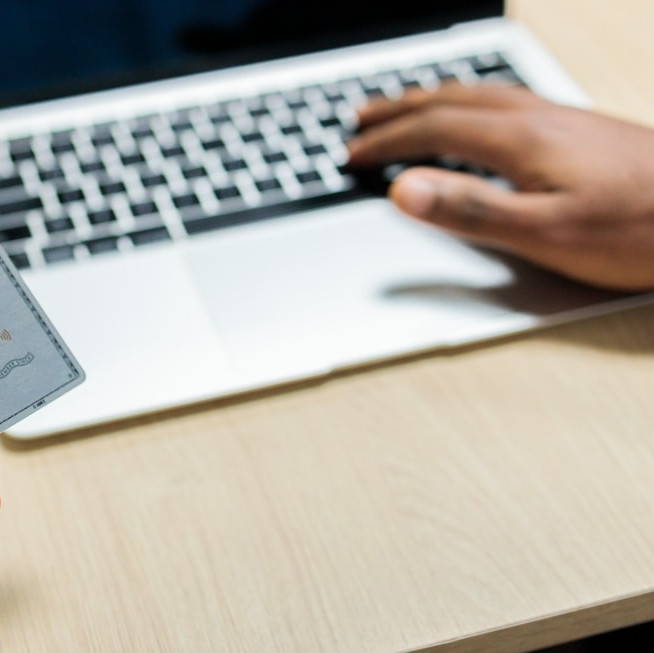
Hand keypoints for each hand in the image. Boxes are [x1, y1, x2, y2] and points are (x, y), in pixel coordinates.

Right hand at [346, 83, 653, 290]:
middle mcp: (537, 118)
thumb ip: (470, 210)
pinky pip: (504, 101)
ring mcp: (560, 119)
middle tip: (361, 119)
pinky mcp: (578, 129)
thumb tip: (404, 190)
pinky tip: (478, 116)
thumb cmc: (637, 230)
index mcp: (520, 140)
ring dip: (431, 99)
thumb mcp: (544, 234)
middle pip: (450, 100)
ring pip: (478, 95)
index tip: (351, 155)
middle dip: (399, 110)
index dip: (386, 143)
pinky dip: (468, 102)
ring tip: (406, 107)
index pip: (433, 130)